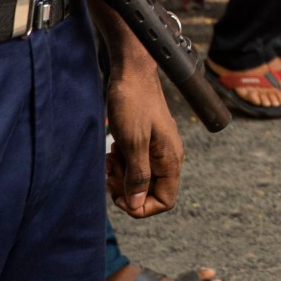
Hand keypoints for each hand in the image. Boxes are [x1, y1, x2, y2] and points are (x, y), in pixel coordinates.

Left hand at [104, 56, 182, 217]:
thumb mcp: (133, 143)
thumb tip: (136, 205)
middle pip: (150, 192)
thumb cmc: (133, 103)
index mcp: (171, 159)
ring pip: (139, 178)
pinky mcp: (145, 141)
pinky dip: (121, 162)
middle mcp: (167, 157)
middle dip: (127, 189)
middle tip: (110, 174)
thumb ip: (137, 176)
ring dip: (121, 175)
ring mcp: (157, 149)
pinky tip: (113, 149)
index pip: (165, 200)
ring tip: (110, 158)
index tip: (119, 198)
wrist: (131, 73)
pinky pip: (134, 163)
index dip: (142, 207)